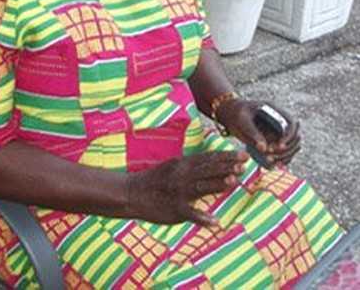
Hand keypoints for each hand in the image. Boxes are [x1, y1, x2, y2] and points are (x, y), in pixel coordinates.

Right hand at [127, 150, 248, 225]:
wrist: (131, 192)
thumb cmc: (154, 180)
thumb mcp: (173, 167)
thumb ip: (191, 166)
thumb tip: (211, 164)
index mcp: (182, 164)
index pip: (208, 159)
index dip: (226, 156)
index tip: (242, 154)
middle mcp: (181, 175)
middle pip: (208, 169)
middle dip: (227, 166)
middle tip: (244, 163)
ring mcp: (178, 192)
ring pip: (201, 187)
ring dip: (217, 184)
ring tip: (234, 182)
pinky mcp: (174, 209)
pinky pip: (190, 214)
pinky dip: (202, 218)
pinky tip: (214, 222)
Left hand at [217, 99, 300, 167]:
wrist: (231, 115)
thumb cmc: (236, 114)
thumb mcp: (242, 120)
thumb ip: (252, 132)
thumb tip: (263, 148)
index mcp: (275, 111)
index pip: (292, 123)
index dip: (289, 136)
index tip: (279, 146)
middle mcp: (281, 122)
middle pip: (295, 138)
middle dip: (286, 149)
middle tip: (270, 155)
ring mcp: (280, 133)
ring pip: (292, 148)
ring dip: (284, 156)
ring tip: (268, 161)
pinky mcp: (275, 142)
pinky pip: (284, 154)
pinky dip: (280, 160)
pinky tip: (271, 165)